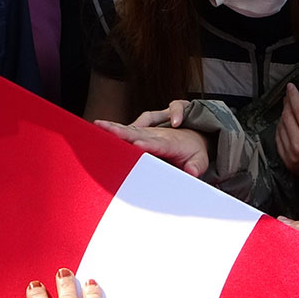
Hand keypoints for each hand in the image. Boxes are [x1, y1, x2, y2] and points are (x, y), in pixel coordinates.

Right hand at [93, 112, 209, 176]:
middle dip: (124, 132)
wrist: (194, 137)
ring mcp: (148, 133)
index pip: (158, 144)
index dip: (148, 144)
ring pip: (129, 129)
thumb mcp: (201, 160)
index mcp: (171, 143)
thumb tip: (191, 172)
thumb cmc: (195, 151)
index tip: (138, 145)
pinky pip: (126, 130)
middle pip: (139, 132)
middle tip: (109, 130)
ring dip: (114, 127)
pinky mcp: (141, 134)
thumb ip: (197, 166)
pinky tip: (98, 130)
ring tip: (98, 125)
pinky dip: (113, 129)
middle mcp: (157, 135)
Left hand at [275, 82, 298, 177]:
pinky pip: (277, 136)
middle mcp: (297, 145)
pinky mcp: (283, 157)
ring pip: (280, 125)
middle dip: (287, 104)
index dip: (294, 97)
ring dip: (284, 115)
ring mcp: (288, 152)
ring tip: (288, 109)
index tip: (291, 87)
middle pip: (287, 116)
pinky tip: (285, 123)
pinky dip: (280, 127)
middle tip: (289, 96)